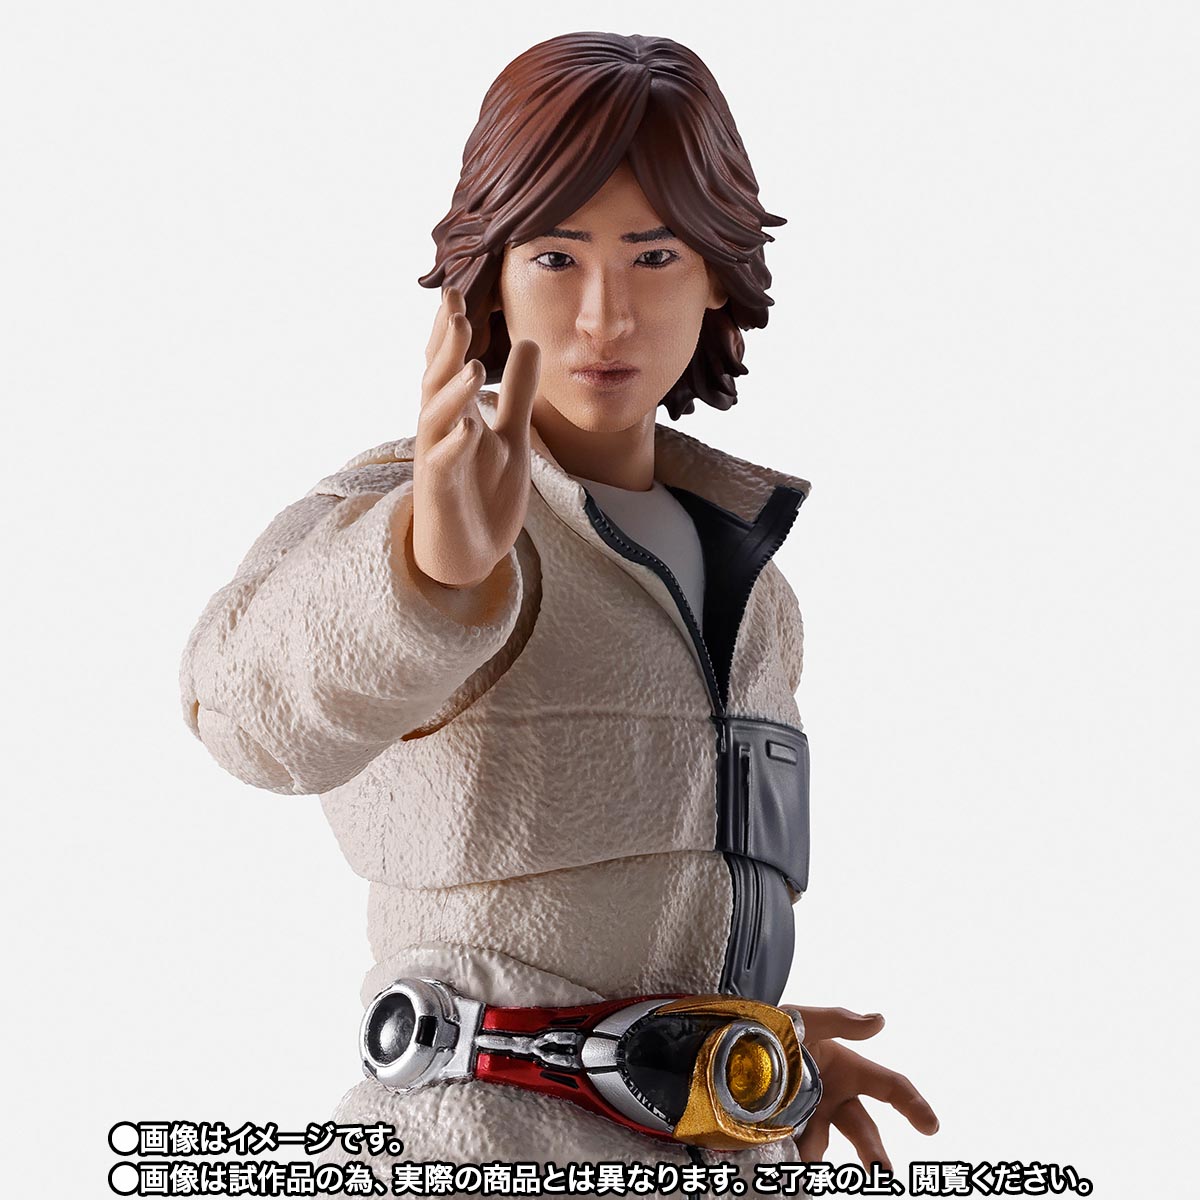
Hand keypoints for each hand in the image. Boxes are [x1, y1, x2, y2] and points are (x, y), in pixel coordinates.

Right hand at [413, 287, 540, 587]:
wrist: (470, 553)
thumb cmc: (483, 492)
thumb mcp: (511, 437)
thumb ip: (518, 394)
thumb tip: (529, 342)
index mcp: (455, 414)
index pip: (448, 364)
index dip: (449, 332)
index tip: (456, 292)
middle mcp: (440, 431)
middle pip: (437, 381)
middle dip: (444, 347)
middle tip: (456, 310)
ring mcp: (436, 461)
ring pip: (436, 419)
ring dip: (453, 392)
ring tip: (473, 365)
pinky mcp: (440, 492)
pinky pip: (443, 465)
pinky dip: (454, 446)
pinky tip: (469, 428)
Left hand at [784, 1006, 937, 1171]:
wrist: (722, 1045)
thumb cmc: (770, 1026)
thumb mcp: (802, 1019)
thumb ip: (840, 1020)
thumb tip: (881, 1020)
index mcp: (845, 1067)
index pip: (890, 1086)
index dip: (914, 1104)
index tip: (932, 1128)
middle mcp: (831, 1095)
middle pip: (863, 1129)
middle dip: (874, 1152)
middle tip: (880, 1174)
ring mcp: (807, 1115)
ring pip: (824, 1145)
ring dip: (819, 1155)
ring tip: (807, 1163)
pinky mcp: (781, 1128)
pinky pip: (793, 1150)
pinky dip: (792, 1159)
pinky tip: (785, 1162)